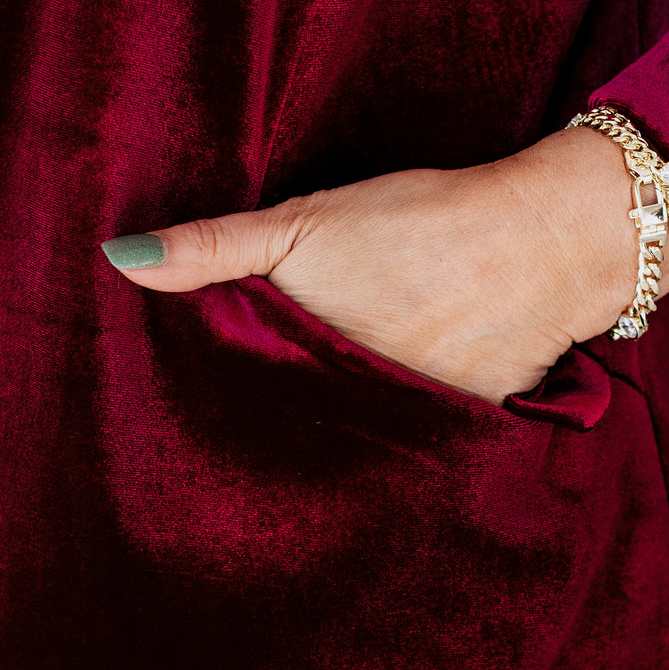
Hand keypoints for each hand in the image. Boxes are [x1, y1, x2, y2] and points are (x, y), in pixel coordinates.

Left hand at [99, 128, 668, 404]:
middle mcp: (371, 418)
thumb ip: (216, 247)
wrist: (549, 235)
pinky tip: (395, 420)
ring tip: (324, 429)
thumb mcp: (308, 222)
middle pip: (310, 440)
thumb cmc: (424, 221)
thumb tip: (118, 259)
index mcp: (321, 372)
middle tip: (256, 434)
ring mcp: (427, 429)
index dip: (229, 418)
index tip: (202, 420)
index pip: (253, 420)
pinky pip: (427, 446)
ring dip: (347, 442)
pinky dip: (411, 437)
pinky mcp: (477, 428)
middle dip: (285, 439)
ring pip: (368, 447)